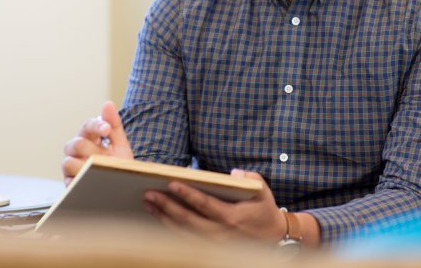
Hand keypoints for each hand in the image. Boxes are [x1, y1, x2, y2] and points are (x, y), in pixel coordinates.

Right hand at [62, 101, 133, 184]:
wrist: (122, 185)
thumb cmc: (118, 163)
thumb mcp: (119, 143)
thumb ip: (114, 124)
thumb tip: (108, 104)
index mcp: (89, 138)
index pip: (87, 126)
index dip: (96, 126)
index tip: (107, 129)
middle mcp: (77, 151)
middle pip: (76, 144)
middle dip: (92, 148)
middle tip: (105, 154)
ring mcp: (72, 168)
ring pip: (68, 162)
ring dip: (85, 165)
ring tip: (99, 168)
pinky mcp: (70, 184)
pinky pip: (69, 182)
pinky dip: (80, 180)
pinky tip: (92, 180)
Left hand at [142, 170, 285, 242]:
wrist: (272, 238)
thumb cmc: (264, 210)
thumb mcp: (263, 192)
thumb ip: (251, 179)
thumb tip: (235, 173)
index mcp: (232, 218)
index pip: (205, 204)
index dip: (187, 194)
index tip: (171, 183)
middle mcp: (220, 233)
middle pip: (187, 220)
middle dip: (166, 206)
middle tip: (149, 194)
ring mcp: (212, 244)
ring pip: (182, 232)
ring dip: (163, 217)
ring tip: (148, 203)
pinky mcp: (208, 248)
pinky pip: (184, 239)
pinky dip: (169, 228)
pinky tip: (158, 216)